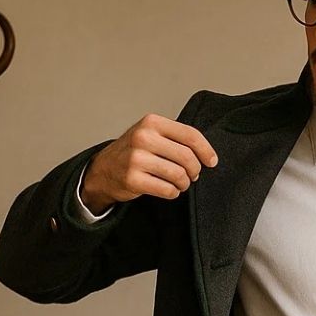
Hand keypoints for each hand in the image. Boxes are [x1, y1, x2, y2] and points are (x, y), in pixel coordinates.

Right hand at [81, 113, 218, 212]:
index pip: (190, 135)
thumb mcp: (152, 134)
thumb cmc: (134, 152)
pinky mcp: (133, 179)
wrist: (104, 169)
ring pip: (179, 175)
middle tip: (192, 176)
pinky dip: (173, 193)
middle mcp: (143, 138)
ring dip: (184, 184)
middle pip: (187, 158)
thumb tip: (208, 155)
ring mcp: (136, 159)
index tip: (212, 162)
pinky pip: (167, 190)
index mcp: (152, 122)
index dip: (206, 151)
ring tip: (180, 184)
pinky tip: (169, 190)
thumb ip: (176, 138)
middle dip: (195, 171)